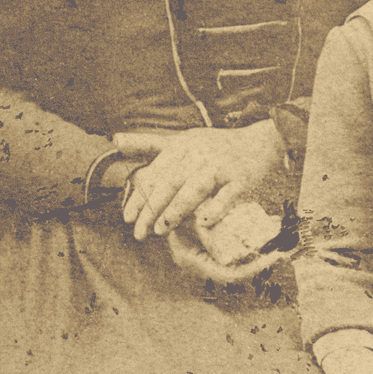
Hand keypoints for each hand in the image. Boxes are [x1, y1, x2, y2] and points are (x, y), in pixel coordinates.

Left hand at [114, 124, 288, 242]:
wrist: (258, 142)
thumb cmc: (214, 146)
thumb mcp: (180, 141)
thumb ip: (148, 144)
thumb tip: (114, 140)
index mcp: (180, 147)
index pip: (154, 174)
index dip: (138, 197)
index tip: (127, 218)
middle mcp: (198, 154)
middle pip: (170, 184)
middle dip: (152, 209)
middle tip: (140, 232)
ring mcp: (220, 166)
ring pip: (195, 188)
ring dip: (177, 209)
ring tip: (163, 229)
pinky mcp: (241, 178)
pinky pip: (228, 195)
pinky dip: (216, 208)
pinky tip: (203, 222)